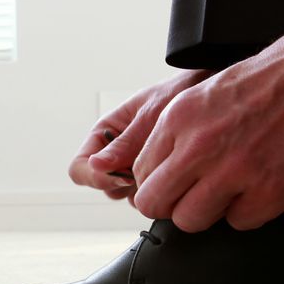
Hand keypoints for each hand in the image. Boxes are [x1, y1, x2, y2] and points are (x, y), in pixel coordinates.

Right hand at [68, 70, 211, 203]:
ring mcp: (131, 165)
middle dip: (123, 182)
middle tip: (151, 167)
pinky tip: (174, 170)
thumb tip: (96, 165)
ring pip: (122, 193)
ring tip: (165, 164)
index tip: (124, 175)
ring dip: (141, 187)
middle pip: (101, 185)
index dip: (96, 177)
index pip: (79, 168)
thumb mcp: (150, 115)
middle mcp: (114, 153)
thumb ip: (125, 144)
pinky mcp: (151, 174)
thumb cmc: (175, 94)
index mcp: (103, 134)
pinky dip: (156, 188)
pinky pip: (144, 194)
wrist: (205, 90)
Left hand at [130, 26, 283, 231]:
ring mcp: (233, 172)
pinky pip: (238, 223)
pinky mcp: (270, 193)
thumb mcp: (216, 90)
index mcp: (180, 115)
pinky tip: (268, 184)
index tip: (180, 180)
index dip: (162, 180)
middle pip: (155, 203)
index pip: (142, 172)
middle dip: (175, 202)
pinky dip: (251, 210)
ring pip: (190, 221)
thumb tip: (170, 166)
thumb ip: (187, 129)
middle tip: (201, 192)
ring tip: (236, 188)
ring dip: (211, 210)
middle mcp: (198, 145)